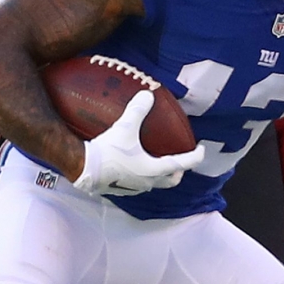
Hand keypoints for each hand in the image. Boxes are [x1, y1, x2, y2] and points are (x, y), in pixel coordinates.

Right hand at [72, 91, 203, 195]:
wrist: (81, 168)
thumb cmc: (107, 151)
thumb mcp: (124, 127)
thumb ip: (137, 110)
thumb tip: (148, 94)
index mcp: (154, 169)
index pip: (183, 164)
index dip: (195, 156)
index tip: (202, 150)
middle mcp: (147, 182)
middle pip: (171, 180)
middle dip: (179, 171)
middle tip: (181, 161)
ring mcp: (134, 188)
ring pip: (155, 184)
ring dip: (160, 175)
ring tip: (157, 162)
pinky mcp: (120, 189)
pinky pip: (138, 184)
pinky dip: (142, 176)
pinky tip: (134, 167)